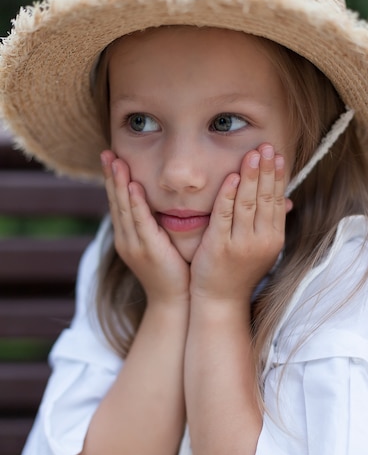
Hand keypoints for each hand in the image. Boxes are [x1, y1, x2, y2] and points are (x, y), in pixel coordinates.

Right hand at [101, 150, 189, 302]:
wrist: (173, 302)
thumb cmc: (172, 273)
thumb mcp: (160, 245)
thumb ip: (156, 226)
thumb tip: (160, 205)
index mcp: (128, 237)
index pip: (118, 203)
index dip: (113, 181)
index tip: (111, 159)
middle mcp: (126, 239)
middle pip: (116, 202)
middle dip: (111, 176)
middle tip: (107, 152)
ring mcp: (134, 245)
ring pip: (124, 208)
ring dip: (119, 184)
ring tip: (115, 161)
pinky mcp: (148, 250)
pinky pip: (140, 222)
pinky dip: (135, 204)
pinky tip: (132, 187)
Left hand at [190, 143, 290, 301]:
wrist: (221, 301)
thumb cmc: (239, 273)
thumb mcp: (263, 249)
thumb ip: (272, 223)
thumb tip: (287, 201)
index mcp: (273, 239)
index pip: (277, 201)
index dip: (277, 177)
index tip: (277, 156)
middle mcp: (261, 240)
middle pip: (265, 198)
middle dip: (266, 170)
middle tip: (266, 146)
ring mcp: (240, 243)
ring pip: (247, 203)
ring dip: (250, 176)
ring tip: (252, 154)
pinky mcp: (219, 246)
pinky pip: (224, 215)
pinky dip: (228, 195)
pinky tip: (231, 176)